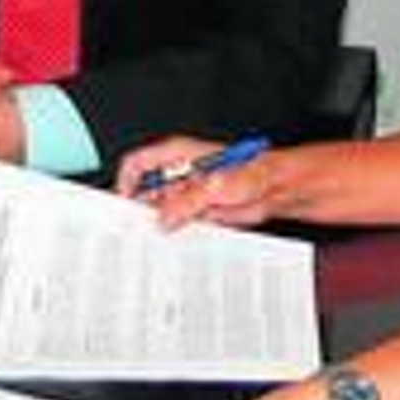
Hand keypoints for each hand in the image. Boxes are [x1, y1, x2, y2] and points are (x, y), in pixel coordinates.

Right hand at [115, 134, 276, 229]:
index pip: (138, 163)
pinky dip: (176, 233)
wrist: (278, 188)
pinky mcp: (200, 210)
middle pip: (147, 190)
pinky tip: (176, 245)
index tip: (122, 206)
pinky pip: (179, 223)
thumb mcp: (216, 185)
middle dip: (140, 210)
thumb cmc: (255, 171)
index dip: (125, 183)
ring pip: (162, 210)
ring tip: (154, 243)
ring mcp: (189, 192)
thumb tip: (163, 219)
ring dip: (159, 225)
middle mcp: (181, 172)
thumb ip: (187, 201)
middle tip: (135, 231)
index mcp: (179, 154)